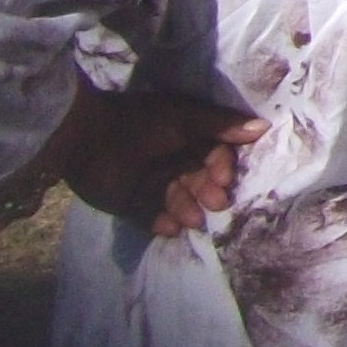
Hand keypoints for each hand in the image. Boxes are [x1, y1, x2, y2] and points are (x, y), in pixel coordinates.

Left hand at [50, 87, 263, 236]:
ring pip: (179, 201)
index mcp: (188, 136)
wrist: (82, 137)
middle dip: (209, 192)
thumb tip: (264, 127)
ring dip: (188, 209)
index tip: (225, 178)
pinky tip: (170, 226)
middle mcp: (173, 160)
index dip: (223, 167)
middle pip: (200, 181)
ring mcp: (152, 183)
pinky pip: (153, 217)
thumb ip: (222, 126)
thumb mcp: (184, 119)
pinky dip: (163, 223)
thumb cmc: (139, 123)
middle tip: (214, 202)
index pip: (216, 155)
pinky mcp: (131, 204)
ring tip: (191, 219)